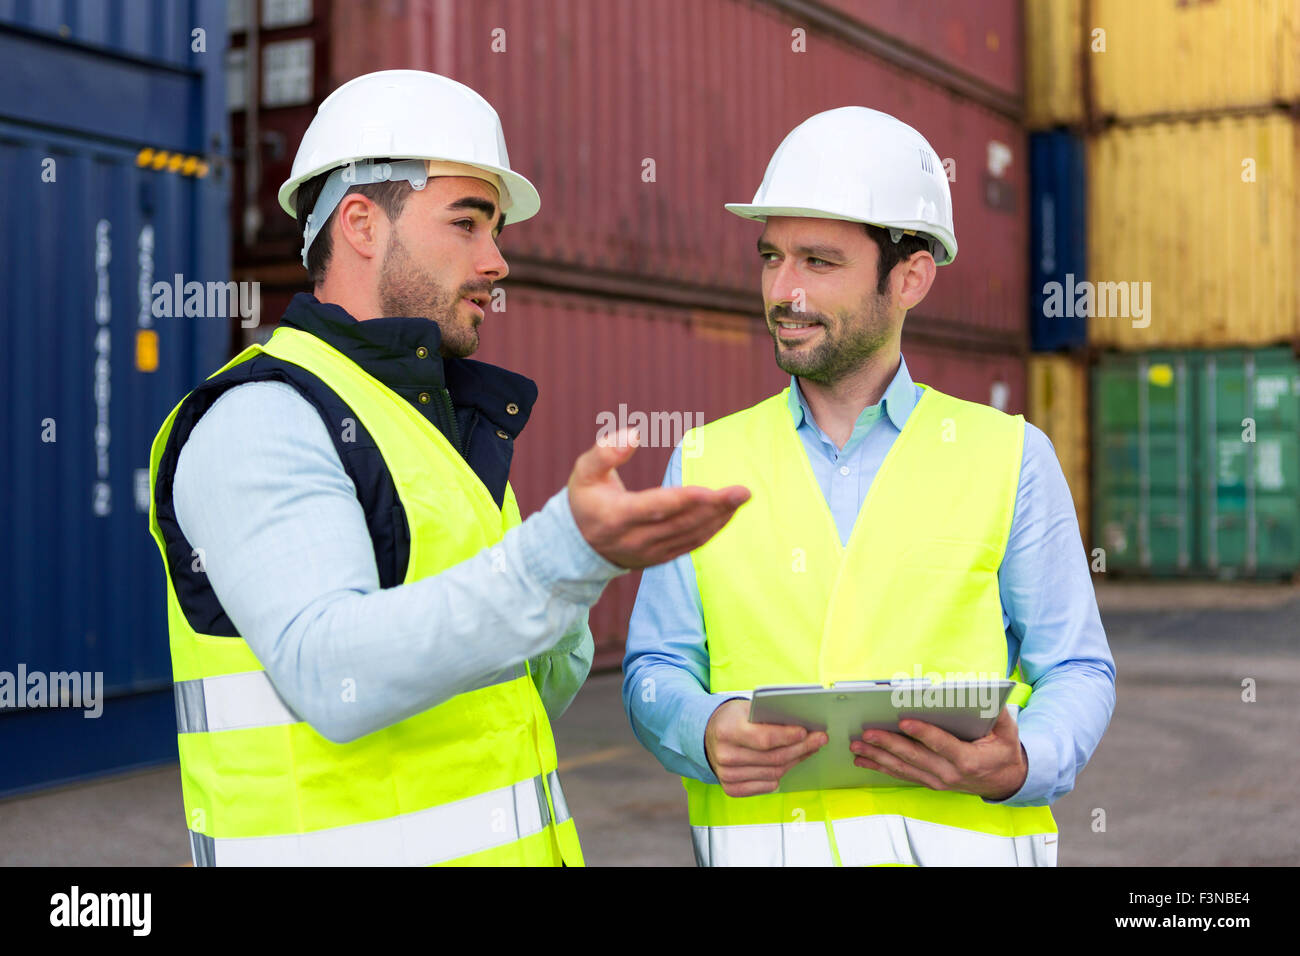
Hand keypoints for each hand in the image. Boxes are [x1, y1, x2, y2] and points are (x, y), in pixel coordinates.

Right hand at [568, 427, 749, 568]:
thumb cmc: (586, 498)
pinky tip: (729, 513)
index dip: (684, 500)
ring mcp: (649, 552)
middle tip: (743, 491)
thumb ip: (605, 452)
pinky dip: (713, 529)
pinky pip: (691, 545)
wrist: (580, 544)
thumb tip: (634, 433)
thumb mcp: (584, 472)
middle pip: (680, 523)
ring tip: (741, 498)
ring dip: (719, 517)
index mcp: (616, 517)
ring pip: (690, 535)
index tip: (710, 490)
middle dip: (714, 507)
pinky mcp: (661, 558)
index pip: (655, 508)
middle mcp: (634, 539)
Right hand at [704, 699, 827, 796]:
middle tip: (819, 740)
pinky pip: (766, 787)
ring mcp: (727, 775)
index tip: (807, 732)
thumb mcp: (746, 708)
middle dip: (801, 749)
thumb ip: (769, 717)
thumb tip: (802, 727)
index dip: (789, 737)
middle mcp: (725, 755)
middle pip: (773, 758)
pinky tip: (788, 764)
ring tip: (807, 750)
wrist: (707, 735)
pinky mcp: (731, 788)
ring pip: (774, 774)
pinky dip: (780, 776)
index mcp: (727, 731)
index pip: (765, 738)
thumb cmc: (731, 719)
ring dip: (794, 762)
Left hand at [849, 707, 1027, 799]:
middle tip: (866, 733)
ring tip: (856, 746)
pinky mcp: (930, 783)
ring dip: (877, 757)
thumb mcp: (1007, 731)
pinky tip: (863, 760)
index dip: (922, 733)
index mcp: (968, 760)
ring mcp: (938, 781)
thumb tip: (984, 692)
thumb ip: (996, 712)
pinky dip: (881, 767)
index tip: (903, 721)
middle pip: (914, 757)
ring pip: (903, 768)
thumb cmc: (1003, 751)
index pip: (941, 745)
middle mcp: (949, 774)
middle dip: (888, 744)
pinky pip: (902, 774)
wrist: (1005, 782)